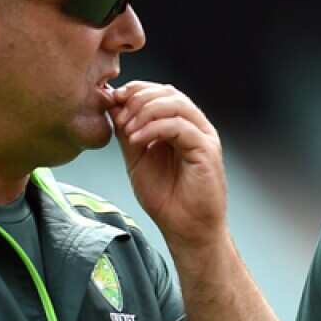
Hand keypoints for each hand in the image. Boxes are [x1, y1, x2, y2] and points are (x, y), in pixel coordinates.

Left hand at [108, 81, 225, 250]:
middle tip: (118, 114)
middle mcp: (195, 127)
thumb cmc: (167, 200)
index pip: (161, 93)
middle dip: (139, 98)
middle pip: (169, 92)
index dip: (136, 90)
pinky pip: (180, 127)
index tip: (113, 100)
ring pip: (176, 104)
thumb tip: (113, 107)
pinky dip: (154, 128)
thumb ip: (128, 134)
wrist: (186, 230)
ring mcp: (203, 137)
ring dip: (145, 111)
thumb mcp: (137, 160)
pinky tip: (138, 140)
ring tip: (127, 129)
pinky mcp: (207, 151)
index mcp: (181, 126)